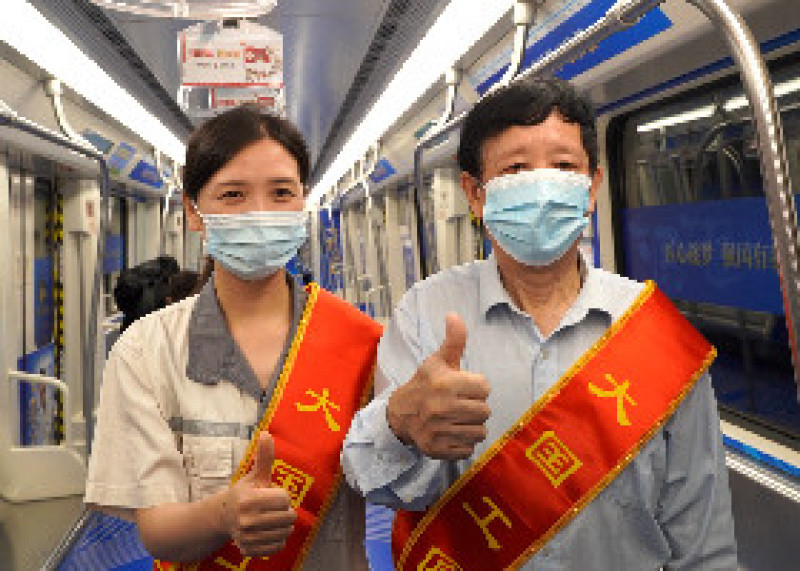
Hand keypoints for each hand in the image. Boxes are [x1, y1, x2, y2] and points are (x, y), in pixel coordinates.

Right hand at [221, 432, 296, 556]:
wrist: (222, 518)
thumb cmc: (244, 493)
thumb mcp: (254, 475)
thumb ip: (263, 456)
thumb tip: (266, 433)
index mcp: (248, 500)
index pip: (284, 498)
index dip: (281, 495)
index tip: (270, 495)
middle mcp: (246, 520)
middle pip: (288, 516)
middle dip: (285, 510)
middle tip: (272, 508)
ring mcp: (247, 538)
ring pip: (286, 532)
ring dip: (283, 525)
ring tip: (271, 519)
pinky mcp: (250, 550)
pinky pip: (279, 546)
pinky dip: (277, 539)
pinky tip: (268, 531)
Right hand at [387, 313, 489, 459]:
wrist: (400, 414)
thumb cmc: (425, 384)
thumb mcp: (438, 361)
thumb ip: (453, 340)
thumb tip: (454, 314)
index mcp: (445, 383)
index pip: (485, 388)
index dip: (477, 388)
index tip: (464, 388)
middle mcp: (441, 407)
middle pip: (485, 411)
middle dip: (476, 407)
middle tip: (460, 404)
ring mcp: (439, 430)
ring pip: (480, 432)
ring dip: (472, 426)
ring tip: (458, 419)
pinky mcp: (438, 449)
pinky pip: (468, 449)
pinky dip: (463, 443)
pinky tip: (451, 432)